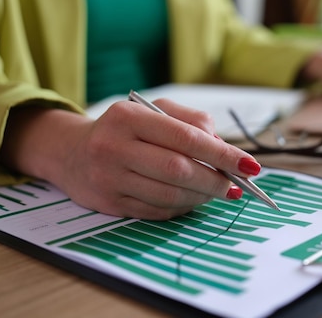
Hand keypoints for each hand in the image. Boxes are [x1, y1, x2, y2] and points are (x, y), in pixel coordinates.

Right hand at [0, 101, 261, 219]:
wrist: (71, 153)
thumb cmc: (124, 129)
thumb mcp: (153, 111)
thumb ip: (191, 122)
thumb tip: (223, 149)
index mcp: (128, 117)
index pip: (186, 138)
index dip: (222, 154)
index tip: (250, 165)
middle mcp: (113, 147)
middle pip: (179, 170)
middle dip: (216, 181)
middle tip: (236, 186)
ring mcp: (108, 178)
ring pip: (170, 194)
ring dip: (202, 197)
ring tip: (218, 192)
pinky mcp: (109, 203)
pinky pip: (157, 210)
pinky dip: (182, 207)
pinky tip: (193, 199)